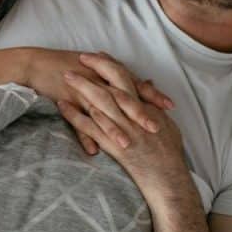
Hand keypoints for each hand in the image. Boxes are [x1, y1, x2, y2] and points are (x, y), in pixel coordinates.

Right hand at [26, 50, 173, 155]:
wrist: (36, 64)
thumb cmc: (66, 66)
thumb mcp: (94, 68)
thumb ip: (118, 77)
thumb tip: (145, 82)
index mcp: (105, 73)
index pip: (134, 84)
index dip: (152, 95)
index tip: (169, 107)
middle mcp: (97, 81)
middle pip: (123, 98)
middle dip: (140, 114)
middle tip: (157, 128)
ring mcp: (82, 92)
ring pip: (101, 112)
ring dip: (115, 130)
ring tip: (128, 146)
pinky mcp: (66, 101)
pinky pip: (77, 121)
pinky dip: (85, 136)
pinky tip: (93, 151)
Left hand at [58, 58, 184, 192]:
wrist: (166, 176)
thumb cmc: (169, 153)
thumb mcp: (168, 124)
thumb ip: (154, 104)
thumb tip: (148, 85)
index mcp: (144, 107)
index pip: (125, 79)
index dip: (110, 65)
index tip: (98, 55)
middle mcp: (130, 114)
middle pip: (109, 85)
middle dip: (93, 69)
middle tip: (78, 58)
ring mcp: (120, 128)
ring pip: (96, 102)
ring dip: (80, 87)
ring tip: (66, 76)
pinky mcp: (110, 144)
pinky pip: (87, 127)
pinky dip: (73, 115)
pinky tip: (62, 106)